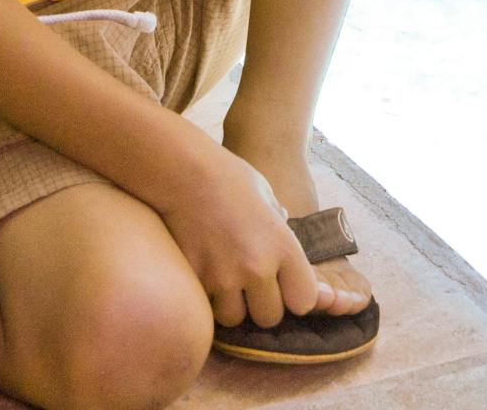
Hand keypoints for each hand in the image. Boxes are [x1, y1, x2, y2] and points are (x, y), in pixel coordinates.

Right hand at [153, 141, 330, 329]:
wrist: (182, 168)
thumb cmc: (226, 174)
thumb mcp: (264, 192)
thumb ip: (278, 219)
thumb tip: (283, 222)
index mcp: (282, 245)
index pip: (304, 300)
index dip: (294, 295)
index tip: (283, 284)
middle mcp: (257, 266)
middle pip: (270, 317)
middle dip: (260, 304)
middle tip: (248, 283)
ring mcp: (224, 275)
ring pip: (235, 318)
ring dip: (231, 305)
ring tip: (223, 280)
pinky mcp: (196, 278)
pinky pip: (206, 305)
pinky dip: (205, 295)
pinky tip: (203, 272)